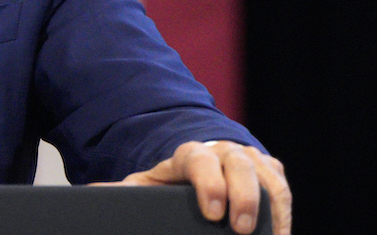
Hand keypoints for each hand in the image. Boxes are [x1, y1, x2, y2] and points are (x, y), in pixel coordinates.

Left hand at [111, 141, 290, 234]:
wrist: (197, 167)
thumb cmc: (169, 184)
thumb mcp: (145, 186)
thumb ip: (122, 192)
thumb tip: (91, 195)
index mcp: (188, 154)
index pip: (199, 160)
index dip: (209, 184)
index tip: (211, 213)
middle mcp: (222, 150)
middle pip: (239, 164)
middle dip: (244, 197)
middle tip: (242, 230)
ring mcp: (250, 158)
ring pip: (267, 174)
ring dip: (272, 205)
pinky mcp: (270, 171)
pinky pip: (282, 187)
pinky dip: (285, 211)